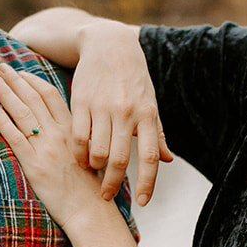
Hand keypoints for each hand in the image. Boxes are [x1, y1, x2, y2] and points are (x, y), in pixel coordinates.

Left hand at [0, 68, 107, 231]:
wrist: (92, 212)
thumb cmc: (92, 188)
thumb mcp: (89, 155)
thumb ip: (77, 138)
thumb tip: (64, 129)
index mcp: (74, 129)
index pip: (51, 96)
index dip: (34, 81)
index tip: (22, 72)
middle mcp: (60, 134)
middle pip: (33, 99)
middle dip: (15, 80)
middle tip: (1, 66)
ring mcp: (46, 149)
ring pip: (23, 113)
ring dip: (6, 94)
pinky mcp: (35, 165)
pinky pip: (16, 138)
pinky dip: (3, 122)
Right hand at [71, 21, 171, 204]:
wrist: (109, 44)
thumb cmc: (134, 78)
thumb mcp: (150, 102)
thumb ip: (157, 133)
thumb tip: (168, 160)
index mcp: (147, 114)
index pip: (150, 157)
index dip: (147, 184)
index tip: (142, 202)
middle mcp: (126, 112)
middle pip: (119, 160)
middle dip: (113, 184)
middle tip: (107, 195)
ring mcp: (102, 107)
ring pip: (96, 151)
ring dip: (94, 169)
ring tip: (93, 173)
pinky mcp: (80, 101)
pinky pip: (77, 137)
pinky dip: (78, 153)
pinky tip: (80, 157)